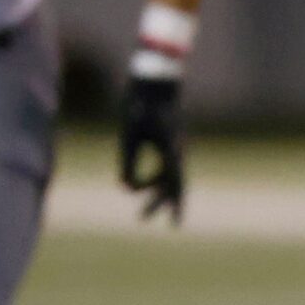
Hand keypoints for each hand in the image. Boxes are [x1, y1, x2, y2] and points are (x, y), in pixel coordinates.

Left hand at [119, 75, 184, 222]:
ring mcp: (176, 146)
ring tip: (138, 202)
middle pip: (174, 184)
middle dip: (161, 203)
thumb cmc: (140, 107)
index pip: (174, 184)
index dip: (170, 206)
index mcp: (171, 150)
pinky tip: (139, 184)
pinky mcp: (170, 141)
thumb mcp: (129, 137)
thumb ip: (127, 164)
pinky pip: (165, 166)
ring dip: (154, 190)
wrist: (156, 81)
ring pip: (170, 176)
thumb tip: (126, 188)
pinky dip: (154, 177)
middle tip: (152, 221)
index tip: (167, 224)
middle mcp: (178, 151)